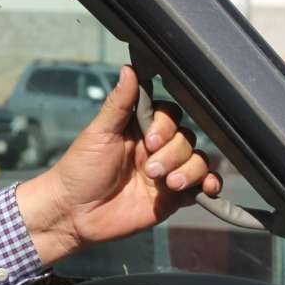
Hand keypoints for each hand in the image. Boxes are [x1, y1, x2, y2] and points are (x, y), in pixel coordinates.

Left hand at [15, 66, 221, 264]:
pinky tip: (206, 188)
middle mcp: (157, 149)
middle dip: (173, 154)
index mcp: (139, 129)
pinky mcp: (173, 198)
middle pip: (187, 138)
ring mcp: (167, 173)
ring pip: (198, 160)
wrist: (74, 215)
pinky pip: (201, 187)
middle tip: (150, 169)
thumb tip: (129, 68)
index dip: (166, 125)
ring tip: (168, 184)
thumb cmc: (80, 171)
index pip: (170, 115)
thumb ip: (118, 104)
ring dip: (190, 170)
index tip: (150, 139)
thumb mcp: (98, 134)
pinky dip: (209, 184)